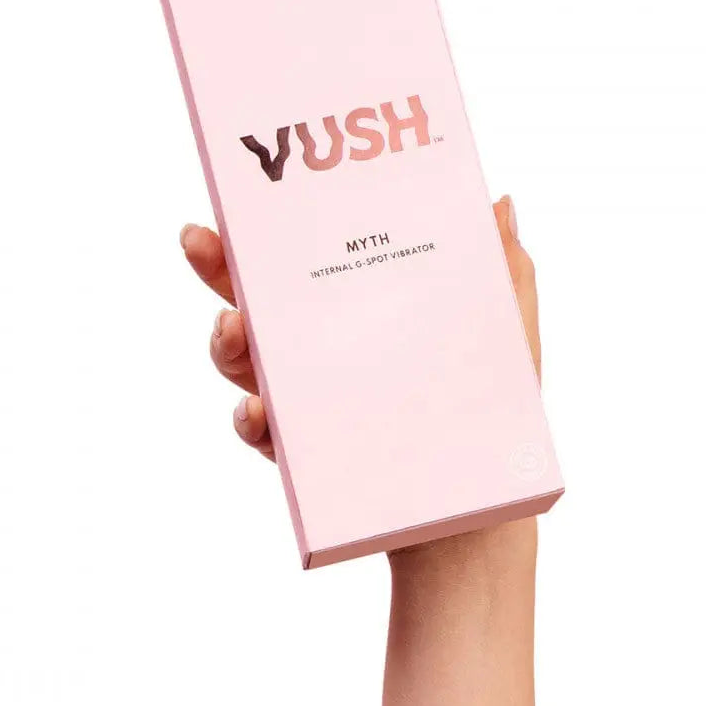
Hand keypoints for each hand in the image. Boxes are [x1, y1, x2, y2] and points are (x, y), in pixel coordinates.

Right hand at [179, 195, 539, 461]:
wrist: (486, 502)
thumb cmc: (490, 406)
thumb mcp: (505, 332)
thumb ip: (505, 271)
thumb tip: (501, 202)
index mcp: (354, 310)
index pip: (300, 262)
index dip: (262, 233)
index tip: (231, 203)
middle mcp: (317, 352)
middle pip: (254, 303)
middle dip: (216, 269)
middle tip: (199, 241)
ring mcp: (306, 404)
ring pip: (244, 367)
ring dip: (225, 343)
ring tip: (233, 327)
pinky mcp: (305, 457)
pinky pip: (264, 437)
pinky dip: (251, 421)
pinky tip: (255, 409)